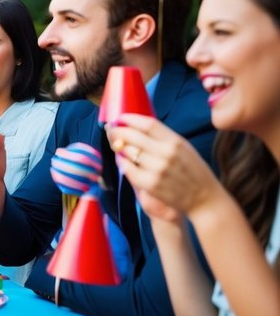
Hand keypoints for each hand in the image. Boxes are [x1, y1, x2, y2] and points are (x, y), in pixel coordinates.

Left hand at [106, 113, 221, 221]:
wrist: (204, 198)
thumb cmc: (194, 171)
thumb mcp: (184, 147)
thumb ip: (163, 137)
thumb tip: (137, 127)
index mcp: (176, 142)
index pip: (148, 124)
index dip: (130, 118)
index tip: (120, 117)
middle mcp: (166, 153)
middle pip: (133, 136)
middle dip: (118, 131)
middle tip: (112, 131)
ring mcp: (157, 169)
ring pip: (127, 152)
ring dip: (119, 147)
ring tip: (117, 145)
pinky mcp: (150, 184)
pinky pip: (127, 169)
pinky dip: (122, 162)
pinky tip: (122, 160)